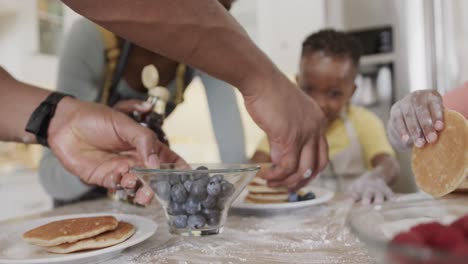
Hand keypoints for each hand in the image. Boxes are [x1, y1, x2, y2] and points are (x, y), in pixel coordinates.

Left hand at [47, 98, 184, 204]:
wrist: (63, 124)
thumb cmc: (94, 117)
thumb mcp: (124, 123)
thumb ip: (143, 140)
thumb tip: (155, 162)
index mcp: (145, 144)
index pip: (167, 158)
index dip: (178, 168)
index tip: (186, 177)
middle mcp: (135, 159)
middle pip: (155, 177)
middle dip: (159, 186)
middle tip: (157, 189)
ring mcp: (121, 170)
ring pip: (139, 186)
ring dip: (143, 191)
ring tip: (141, 191)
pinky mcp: (105, 178)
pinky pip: (119, 188)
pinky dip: (122, 188)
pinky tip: (120, 180)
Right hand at [244, 75, 328, 190]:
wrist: (260, 79)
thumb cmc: (267, 92)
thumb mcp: (283, 117)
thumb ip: (284, 139)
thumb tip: (278, 160)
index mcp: (318, 120)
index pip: (322, 153)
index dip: (311, 169)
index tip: (297, 177)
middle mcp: (316, 128)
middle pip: (318, 165)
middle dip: (303, 180)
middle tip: (288, 187)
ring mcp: (305, 133)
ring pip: (302, 169)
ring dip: (287, 182)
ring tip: (272, 184)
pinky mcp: (290, 138)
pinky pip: (286, 166)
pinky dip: (276, 176)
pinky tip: (265, 176)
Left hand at [347, 169, 393, 204]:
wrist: (375, 175)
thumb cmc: (361, 187)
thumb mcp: (352, 188)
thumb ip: (347, 196)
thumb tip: (341, 203)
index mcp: (359, 190)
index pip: (355, 195)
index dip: (352, 198)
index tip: (350, 202)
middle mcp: (368, 190)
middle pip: (367, 195)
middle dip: (366, 199)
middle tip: (365, 204)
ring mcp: (378, 190)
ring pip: (379, 196)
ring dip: (378, 200)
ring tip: (379, 206)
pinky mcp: (387, 190)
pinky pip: (390, 194)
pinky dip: (392, 197)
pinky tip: (395, 202)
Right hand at [388, 90, 443, 149]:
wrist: (410, 118)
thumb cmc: (429, 120)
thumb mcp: (435, 117)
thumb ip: (437, 122)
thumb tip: (438, 132)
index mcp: (430, 95)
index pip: (434, 103)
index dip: (437, 115)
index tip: (440, 128)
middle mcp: (415, 96)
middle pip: (420, 111)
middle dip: (426, 126)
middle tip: (432, 139)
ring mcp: (403, 103)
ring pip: (408, 117)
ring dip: (414, 131)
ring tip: (420, 144)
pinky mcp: (394, 111)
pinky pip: (397, 122)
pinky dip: (402, 132)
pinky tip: (407, 140)